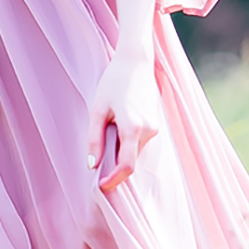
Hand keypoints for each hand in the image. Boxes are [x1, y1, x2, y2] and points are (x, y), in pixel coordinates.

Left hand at [86, 48, 159, 192]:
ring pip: (135, 152)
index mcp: (133, 128)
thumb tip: (93, 165)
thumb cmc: (113, 82)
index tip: (101, 186)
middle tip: (96, 164)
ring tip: (105, 136)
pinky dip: (127, 144)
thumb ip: (95, 138)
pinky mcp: (155, 123)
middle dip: (115, 166)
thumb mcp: (97, 109)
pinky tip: (116, 129)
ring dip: (120, 153)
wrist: (135, 62)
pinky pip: (140, 142)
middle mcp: (148, 130)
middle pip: (131, 160)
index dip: (114, 180)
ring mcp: (155, 127)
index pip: (127, 166)